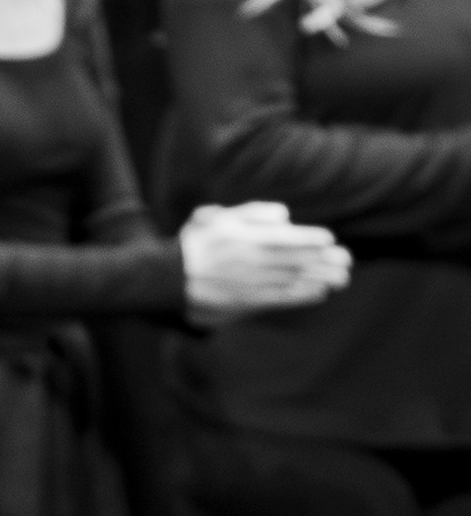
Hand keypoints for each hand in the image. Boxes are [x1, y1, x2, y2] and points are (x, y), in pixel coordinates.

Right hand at [179, 201, 350, 323]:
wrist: (169, 279)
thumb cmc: (196, 244)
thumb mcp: (217, 216)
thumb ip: (252, 212)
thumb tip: (285, 215)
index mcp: (246, 238)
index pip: (285, 238)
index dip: (310, 239)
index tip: (329, 239)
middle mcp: (252, 261)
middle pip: (295, 261)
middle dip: (324, 261)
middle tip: (346, 260)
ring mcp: (251, 284)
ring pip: (293, 281)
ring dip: (320, 279)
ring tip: (341, 278)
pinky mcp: (247, 302)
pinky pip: (281, 299)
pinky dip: (302, 296)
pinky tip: (320, 293)